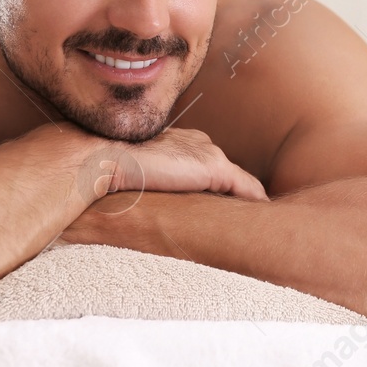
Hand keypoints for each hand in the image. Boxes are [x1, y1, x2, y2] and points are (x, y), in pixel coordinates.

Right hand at [79, 127, 267, 202]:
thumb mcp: (130, 172)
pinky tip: (264, 220)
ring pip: (240, 183)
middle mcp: (198, 142)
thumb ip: (143, 180)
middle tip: (247, 220)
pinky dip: (256, 204)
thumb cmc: (106, 166)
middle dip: (235, 195)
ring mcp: (208, 154)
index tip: (221, 204)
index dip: (212, 186)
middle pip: (226, 172)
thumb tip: (131, 202)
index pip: (205, 164)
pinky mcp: (215, 169)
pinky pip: (247, 190)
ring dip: (248, 202)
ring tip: (260, 224)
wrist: (103, 155)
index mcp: (179, 141)